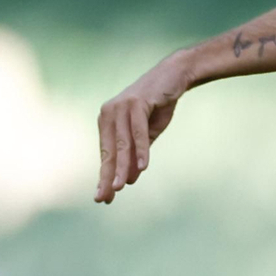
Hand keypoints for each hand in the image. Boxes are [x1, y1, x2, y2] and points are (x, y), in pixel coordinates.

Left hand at [95, 53, 187, 202]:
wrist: (173, 77)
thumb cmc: (157, 106)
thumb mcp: (146, 135)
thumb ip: (135, 154)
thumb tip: (127, 180)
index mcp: (108, 122)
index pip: (105, 154)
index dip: (104, 176)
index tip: (102, 198)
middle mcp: (109, 113)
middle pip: (109, 151)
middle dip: (107, 176)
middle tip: (105, 197)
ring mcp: (121, 107)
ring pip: (121, 143)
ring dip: (121, 166)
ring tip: (119, 186)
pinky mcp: (136, 103)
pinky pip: (138, 131)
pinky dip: (141, 149)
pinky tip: (143, 167)